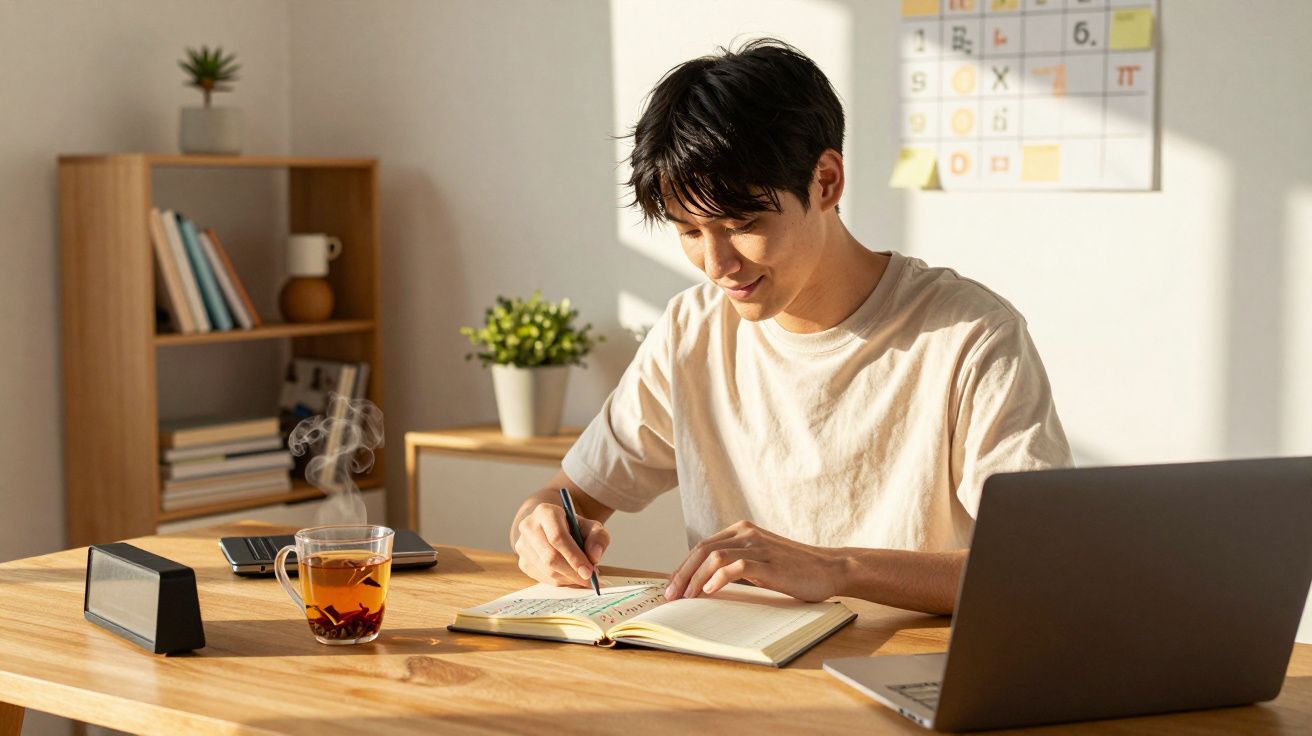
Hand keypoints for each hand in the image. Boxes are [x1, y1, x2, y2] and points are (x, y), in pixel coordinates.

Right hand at [513, 502, 610, 586]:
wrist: (553, 528)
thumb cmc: (574, 528)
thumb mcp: (592, 527)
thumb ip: (598, 538)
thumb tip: (594, 558)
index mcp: (545, 512)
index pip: (557, 537)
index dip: (574, 556)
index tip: (589, 572)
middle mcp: (529, 527)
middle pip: (550, 557)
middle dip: (573, 572)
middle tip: (590, 580)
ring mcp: (522, 545)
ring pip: (547, 571)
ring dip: (569, 578)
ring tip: (582, 576)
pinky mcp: (523, 562)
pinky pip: (543, 578)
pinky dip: (561, 581)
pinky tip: (570, 575)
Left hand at [664, 521, 845, 602]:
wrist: (829, 568)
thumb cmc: (795, 570)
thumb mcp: (760, 562)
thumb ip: (737, 565)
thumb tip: (706, 584)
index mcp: (743, 530)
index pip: (703, 546)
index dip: (683, 567)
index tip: (672, 587)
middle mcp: (747, 533)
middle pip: (702, 550)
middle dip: (682, 574)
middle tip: (670, 596)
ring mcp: (758, 546)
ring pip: (714, 557)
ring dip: (694, 579)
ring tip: (686, 598)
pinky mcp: (768, 562)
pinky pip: (736, 566)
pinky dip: (718, 578)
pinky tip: (709, 591)